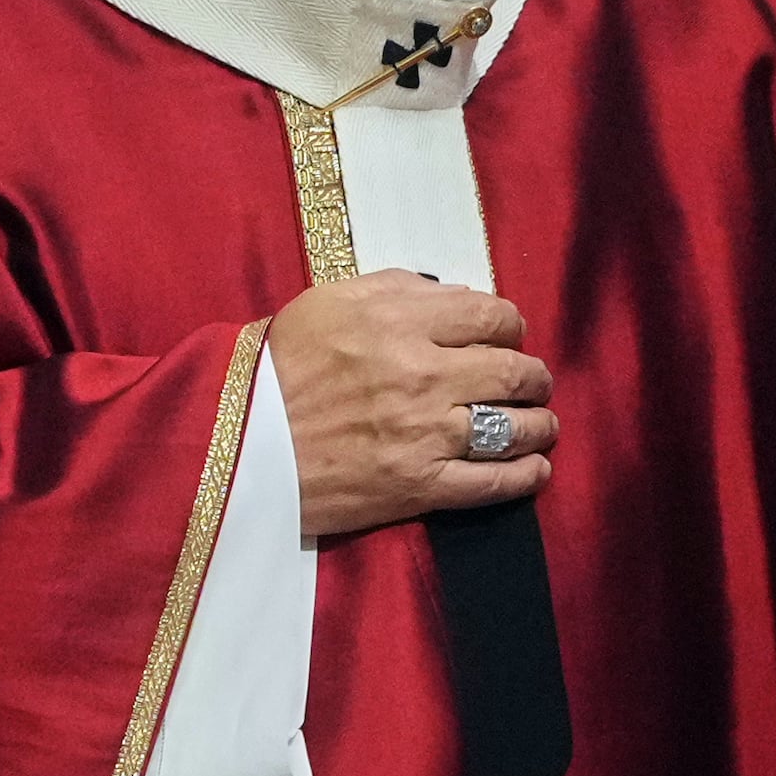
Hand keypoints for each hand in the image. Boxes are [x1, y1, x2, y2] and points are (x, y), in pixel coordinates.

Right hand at [273, 270, 554, 537]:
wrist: (237, 445)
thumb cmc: (277, 367)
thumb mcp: (327, 302)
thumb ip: (395, 289)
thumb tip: (453, 296)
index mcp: (398, 322)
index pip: (492, 316)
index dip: (510, 325)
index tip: (506, 334)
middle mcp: (422, 375)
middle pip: (516, 372)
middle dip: (533, 375)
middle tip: (529, 380)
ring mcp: (426, 435)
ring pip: (516, 427)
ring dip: (538, 424)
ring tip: (537, 424)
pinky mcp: (421, 486)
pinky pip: (496, 482)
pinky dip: (527, 474)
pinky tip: (535, 466)